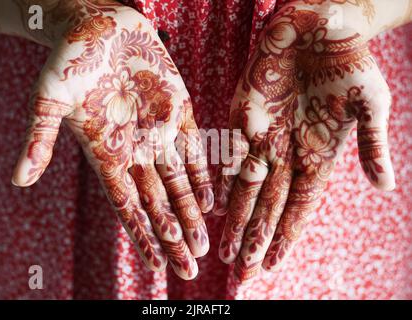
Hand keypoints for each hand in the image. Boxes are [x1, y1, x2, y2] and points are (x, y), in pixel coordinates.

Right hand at [11, 1, 212, 279]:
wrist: (98, 23)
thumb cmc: (70, 58)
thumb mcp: (49, 98)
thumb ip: (39, 138)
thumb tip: (19, 179)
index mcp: (106, 154)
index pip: (127, 206)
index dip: (143, 236)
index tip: (158, 266)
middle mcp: (136, 150)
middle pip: (158, 204)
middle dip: (174, 236)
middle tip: (189, 270)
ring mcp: (159, 132)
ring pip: (180, 184)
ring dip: (192, 214)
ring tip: (202, 246)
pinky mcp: (178, 110)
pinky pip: (195, 150)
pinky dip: (203, 176)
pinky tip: (211, 201)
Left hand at [214, 0, 400, 282]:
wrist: (322, 22)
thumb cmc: (350, 59)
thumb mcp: (369, 104)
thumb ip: (371, 145)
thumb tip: (385, 187)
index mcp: (317, 153)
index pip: (299, 205)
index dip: (286, 235)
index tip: (273, 264)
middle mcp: (286, 150)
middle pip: (269, 204)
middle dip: (256, 237)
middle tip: (242, 272)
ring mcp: (264, 132)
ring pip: (247, 185)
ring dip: (237, 218)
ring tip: (227, 250)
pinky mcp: (243, 111)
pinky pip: (230, 149)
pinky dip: (223, 177)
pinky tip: (215, 202)